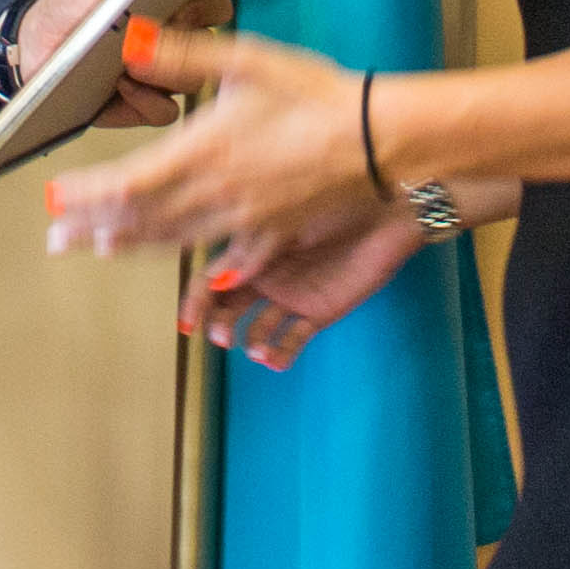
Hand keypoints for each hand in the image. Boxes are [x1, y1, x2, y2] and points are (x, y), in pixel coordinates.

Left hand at [18, 0, 229, 127]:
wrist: (30, 43)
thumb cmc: (68, 10)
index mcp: (170, 12)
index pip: (214, 9)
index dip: (213, 7)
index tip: (196, 3)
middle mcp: (171, 48)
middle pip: (209, 51)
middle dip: (191, 41)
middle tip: (170, 32)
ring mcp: (158, 80)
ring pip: (189, 82)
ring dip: (167, 70)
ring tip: (134, 58)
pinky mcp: (139, 108)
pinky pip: (163, 111)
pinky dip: (148, 98)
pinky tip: (124, 82)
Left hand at [41, 23, 368, 270]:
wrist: (382, 142)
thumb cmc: (320, 98)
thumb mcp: (247, 61)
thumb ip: (181, 52)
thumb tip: (127, 37)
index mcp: (203, 152)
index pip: (126, 181)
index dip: (86, 194)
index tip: (53, 198)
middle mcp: (215, 195)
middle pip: (139, 219)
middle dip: (92, 227)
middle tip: (56, 238)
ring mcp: (242, 221)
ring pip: (172, 241)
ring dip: (129, 245)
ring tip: (97, 247)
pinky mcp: (271, 234)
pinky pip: (221, 259)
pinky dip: (192, 267)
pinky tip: (186, 275)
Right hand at [179, 195, 430, 371]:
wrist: (382, 214)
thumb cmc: (331, 207)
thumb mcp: (283, 225)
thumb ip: (252, 254)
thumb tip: (219, 280)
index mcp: (251, 252)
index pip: (213, 281)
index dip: (197, 303)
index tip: (187, 327)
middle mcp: (267, 277)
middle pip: (230, 308)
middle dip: (220, 325)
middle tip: (221, 338)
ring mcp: (292, 296)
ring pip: (259, 329)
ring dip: (252, 343)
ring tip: (257, 350)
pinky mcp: (319, 312)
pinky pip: (293, 339)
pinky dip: (281, 353)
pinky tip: (275, 361)